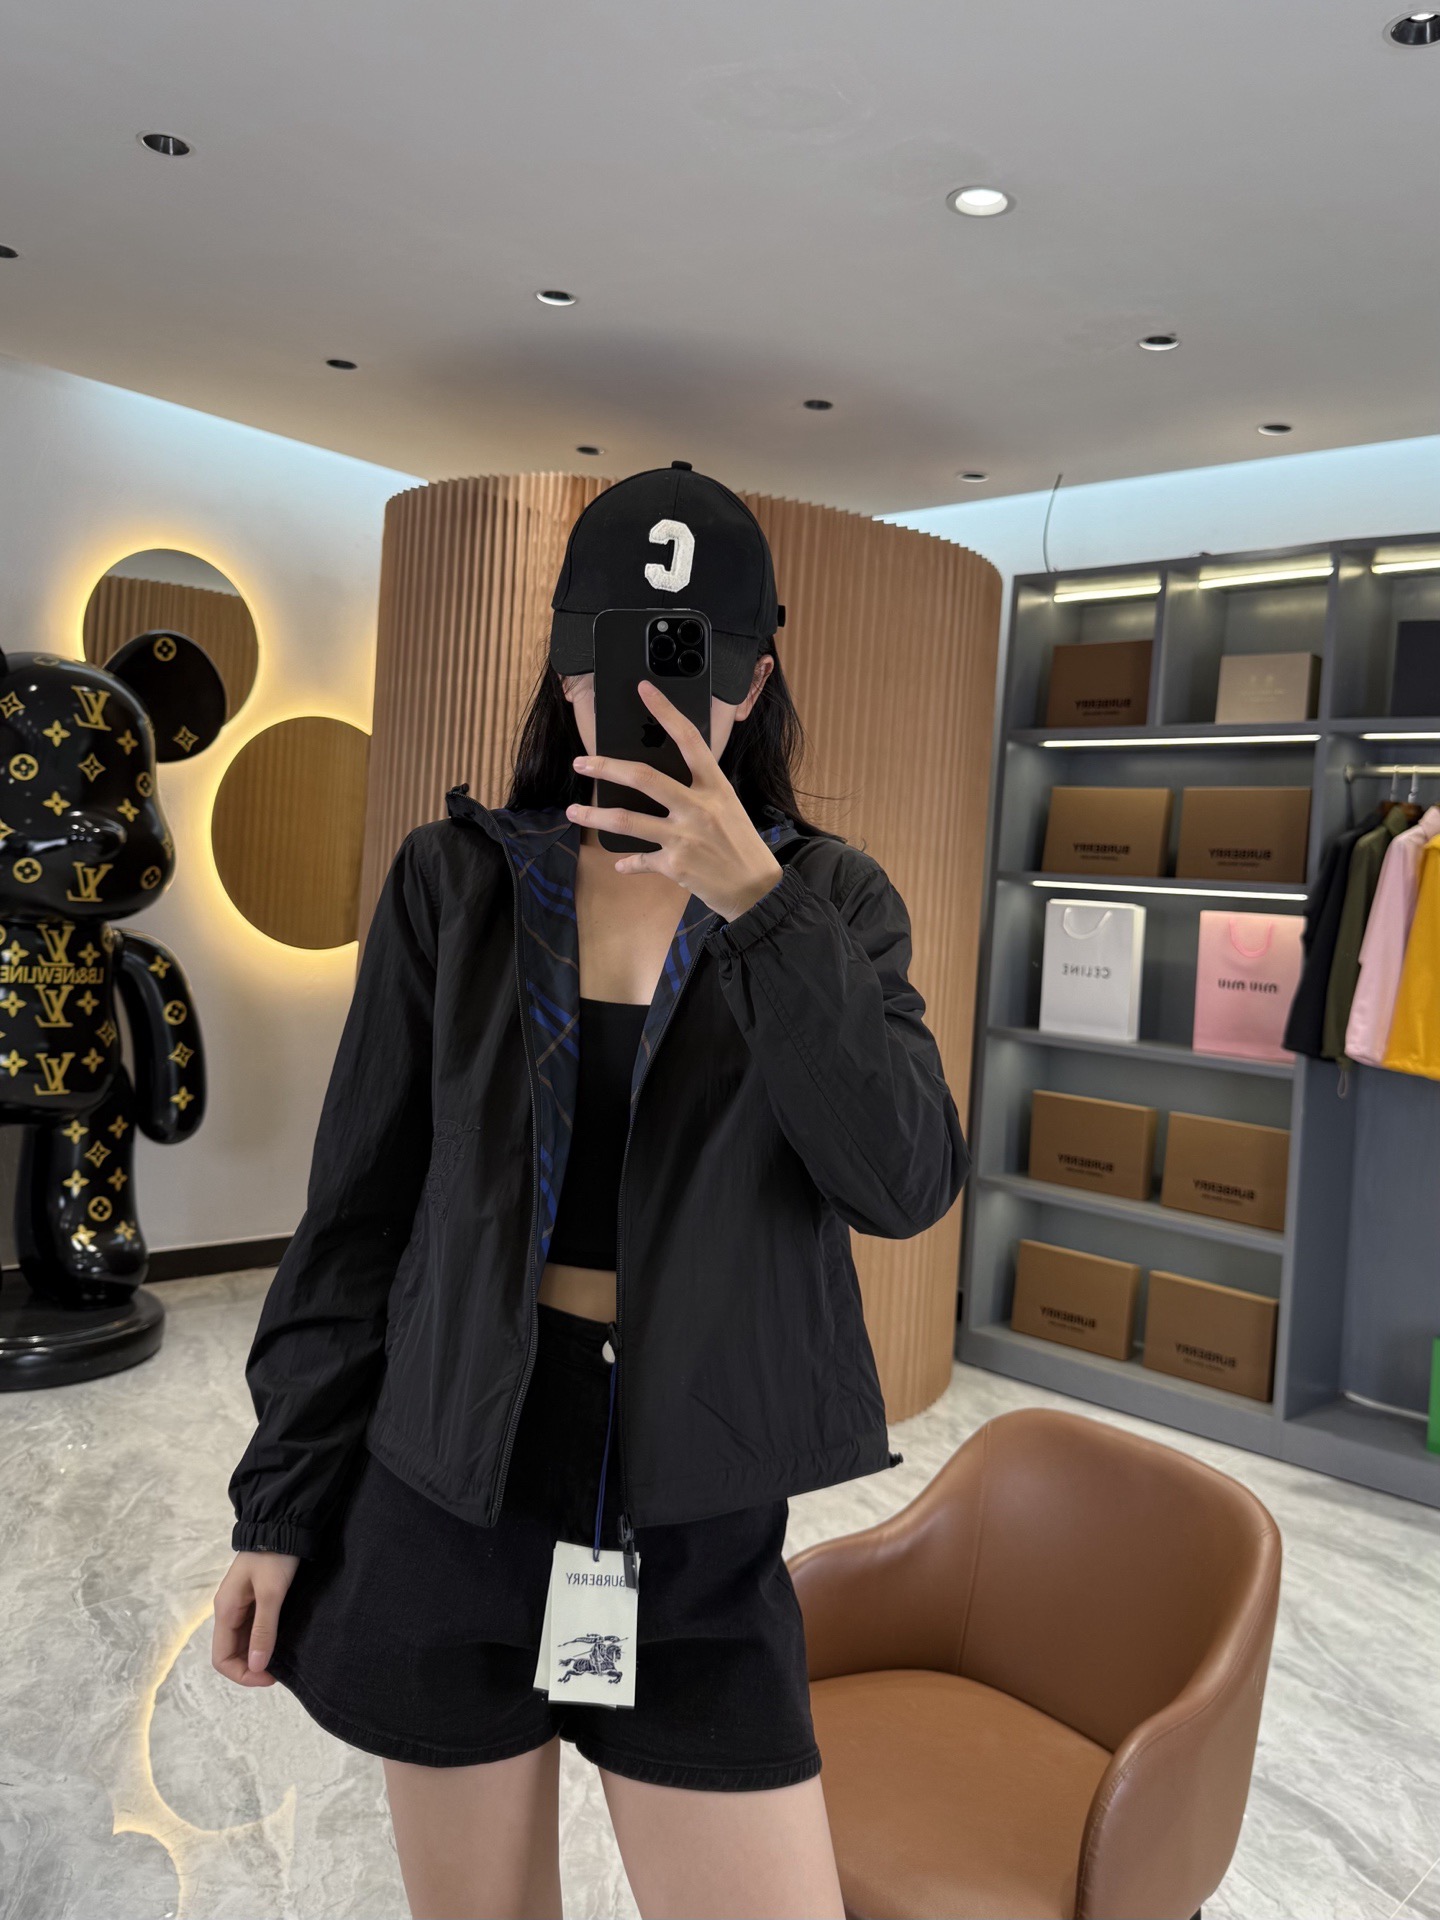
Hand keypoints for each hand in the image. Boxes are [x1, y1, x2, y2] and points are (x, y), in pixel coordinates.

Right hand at [212, 1549, 300, 1686]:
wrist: (282, 1525)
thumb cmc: (274, 1556)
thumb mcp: (271, 1593)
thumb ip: (263, 1630)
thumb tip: (257, 1666)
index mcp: (225, 1610)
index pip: (221, 1658)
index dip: (242, 1674)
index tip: (269, 1676)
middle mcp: (229, 1611)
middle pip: (231, 1652)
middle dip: (251, 1667)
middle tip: (279, 1670)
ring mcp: (241, 1605)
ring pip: (243, 1642)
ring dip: (258, 1654)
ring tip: (282, 1657)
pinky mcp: (255, 1599)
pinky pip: (254, 1629)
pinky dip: (264, 1639)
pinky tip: (282, 1640)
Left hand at [567, 680, 783, 921]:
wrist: (756, 888)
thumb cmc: (740, 844)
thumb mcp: (727, 806)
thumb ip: (697, 789)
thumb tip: (657, 779)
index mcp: (715, 786)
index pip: (689, 739)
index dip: (665, 711)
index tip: (644, 690)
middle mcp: (698, 807)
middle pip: (643, 778)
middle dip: (606, 768)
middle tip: (581, 763)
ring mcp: (684, 836)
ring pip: (627, 821)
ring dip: (595, 816)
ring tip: (574, 811)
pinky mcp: (675, 865)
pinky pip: (640, 859)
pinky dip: (627, 862)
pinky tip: (619, 863)